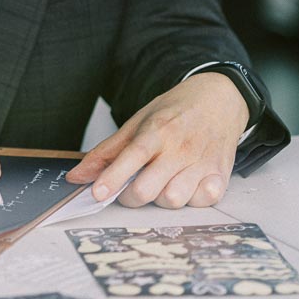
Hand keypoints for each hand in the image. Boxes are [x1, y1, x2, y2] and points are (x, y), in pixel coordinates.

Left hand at [66, 74, 249, 209]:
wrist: (220, 97)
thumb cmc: (175, 111)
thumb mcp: (138, 122)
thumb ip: (107, 152)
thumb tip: (77, 176)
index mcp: (156, 131)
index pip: (132, 156)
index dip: (113, 177)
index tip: (97, 193)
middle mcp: (179, 147)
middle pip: (148, 189)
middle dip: (131, 197)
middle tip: (130, 188)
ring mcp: (202, 162)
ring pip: (173, 200)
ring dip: (162, 198)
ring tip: (163, 183)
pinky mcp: (221, 173)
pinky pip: (204, 201)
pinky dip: (193, 199)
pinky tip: (189, 185)